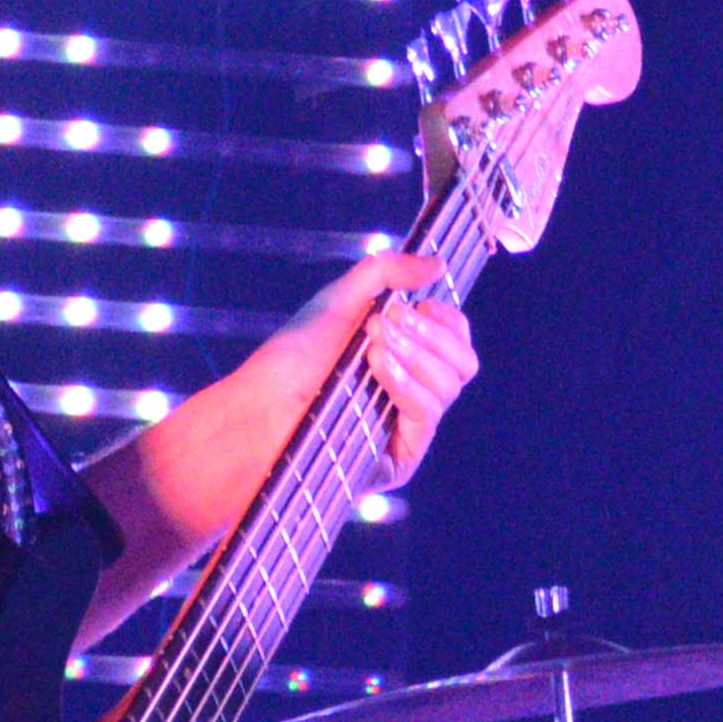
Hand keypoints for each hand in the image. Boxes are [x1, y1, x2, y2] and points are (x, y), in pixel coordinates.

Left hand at [267, 248, 477, 481]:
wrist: (258, 408)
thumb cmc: (292, 359)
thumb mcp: (340, 301)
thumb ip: (387, 272)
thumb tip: (439, 264)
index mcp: (406, 360)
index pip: (456, 341)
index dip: (448, 320)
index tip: (422, 304)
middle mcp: (413, 394)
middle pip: (464, 364)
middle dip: (434, 336)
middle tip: (390, 322)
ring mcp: (408, 428)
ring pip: (450, 387)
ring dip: (417, 355)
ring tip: (374, 344)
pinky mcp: (399, 458)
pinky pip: (428, 416)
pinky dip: (408, 384)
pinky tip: (378, 366)